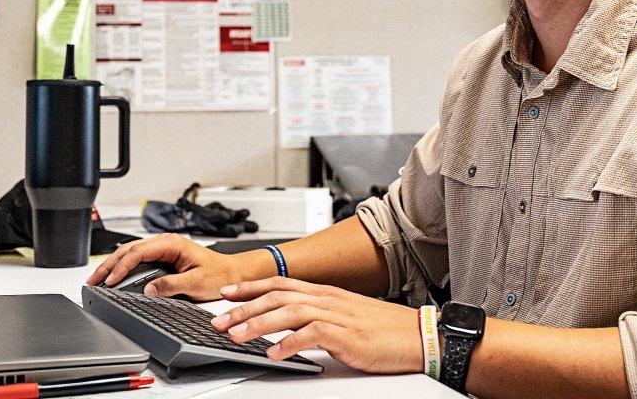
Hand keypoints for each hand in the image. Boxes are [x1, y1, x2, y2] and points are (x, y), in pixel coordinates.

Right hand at [84, 233, 257, 300]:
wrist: (233, 273)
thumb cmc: (219, 274)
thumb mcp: (196, 283)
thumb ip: (172, 285)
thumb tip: (149, 289)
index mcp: (172, 244)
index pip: (139, 252)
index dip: (122, 267)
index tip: (111, 280)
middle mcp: (165, 243)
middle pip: (129, 250)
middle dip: (109, 265)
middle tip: (93, 280)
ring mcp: (162, 249)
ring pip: (130, 254)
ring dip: (113, 266)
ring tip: (97, 279)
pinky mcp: (162, 258)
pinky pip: (136, 260)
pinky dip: (122, 268)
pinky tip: (113, 276)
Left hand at [210, 277, 422, 373]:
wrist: (417, 335)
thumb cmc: (384, 329)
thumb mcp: (345, 316)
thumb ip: (318, 315)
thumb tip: (291, 322)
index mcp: (325, 293)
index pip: (280, 283)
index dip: (251, 287)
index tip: (227, 293)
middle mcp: (327, 298)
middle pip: (276, 296)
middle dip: (243, 307)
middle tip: (218, 318)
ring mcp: (336, 314)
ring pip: (287, 312)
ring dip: (257, 323)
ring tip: (235, 335)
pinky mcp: (345, 334)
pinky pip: (310, 336)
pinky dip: (288, 344)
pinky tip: (272, 354)